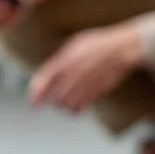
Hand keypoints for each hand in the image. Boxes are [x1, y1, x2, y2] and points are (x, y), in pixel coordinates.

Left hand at [28, 24, 144, 112]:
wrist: (122, 49)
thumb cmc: (98, 44)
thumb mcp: (73, 45)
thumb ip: (59, 60)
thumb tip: (47, 73)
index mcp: (64, 60)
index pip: (43, 82)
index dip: (35, 95)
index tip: (33, 103)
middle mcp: (72, 74)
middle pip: (53, 96)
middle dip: (50, 100)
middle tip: (51, 100)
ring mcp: (85, 84)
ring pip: (66, 104)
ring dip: (63, 105)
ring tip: (64, 102)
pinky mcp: (96, 92)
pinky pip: (80, 106)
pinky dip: (75, 109)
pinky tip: (76, 107)